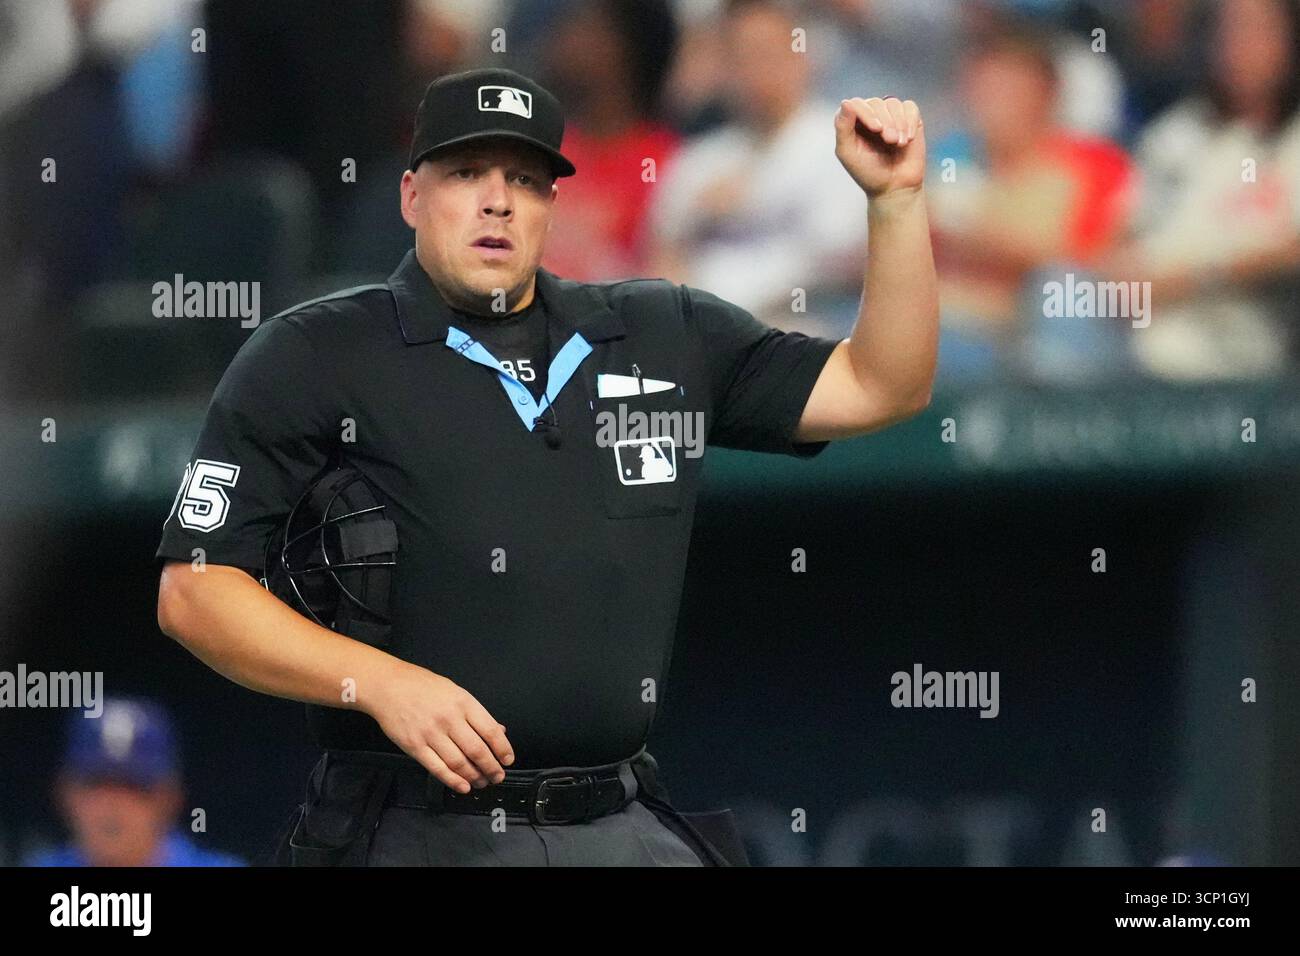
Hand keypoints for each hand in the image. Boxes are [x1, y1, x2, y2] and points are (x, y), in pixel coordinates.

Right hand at [364, 660, 514, 792]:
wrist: (388, 686)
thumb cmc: (422, 686)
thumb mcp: (454, 691)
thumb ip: (476, 713)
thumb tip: (498, 731)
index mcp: (463, 703)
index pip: (490, 731)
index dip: (502, 749)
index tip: (508, 760)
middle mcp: (449, 719)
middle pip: (477, 751)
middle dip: (491, 768)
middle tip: (497, 776)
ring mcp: (431, 734)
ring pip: (459, 763)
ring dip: (474, 777)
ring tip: (481, 782)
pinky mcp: (415, 747)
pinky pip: (437, 768)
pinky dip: (453, 781)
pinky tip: (463, 786)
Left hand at [834, 96, 925, 198]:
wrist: (895, 187)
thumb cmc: (868, 172)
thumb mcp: (848, 153)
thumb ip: (843, 127)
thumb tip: (846, 101)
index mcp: (851, 122)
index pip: (855, 103)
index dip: (867, 113)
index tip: (876, 129)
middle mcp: (869, 115)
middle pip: (876, 102)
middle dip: (885, 121)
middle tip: (890, 141)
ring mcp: (889, 116)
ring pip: (893, 103)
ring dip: (898, 123)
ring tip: (898, 143)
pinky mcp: (909, 119)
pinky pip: (910, 107)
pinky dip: (910, 120)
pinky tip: (908, 138)